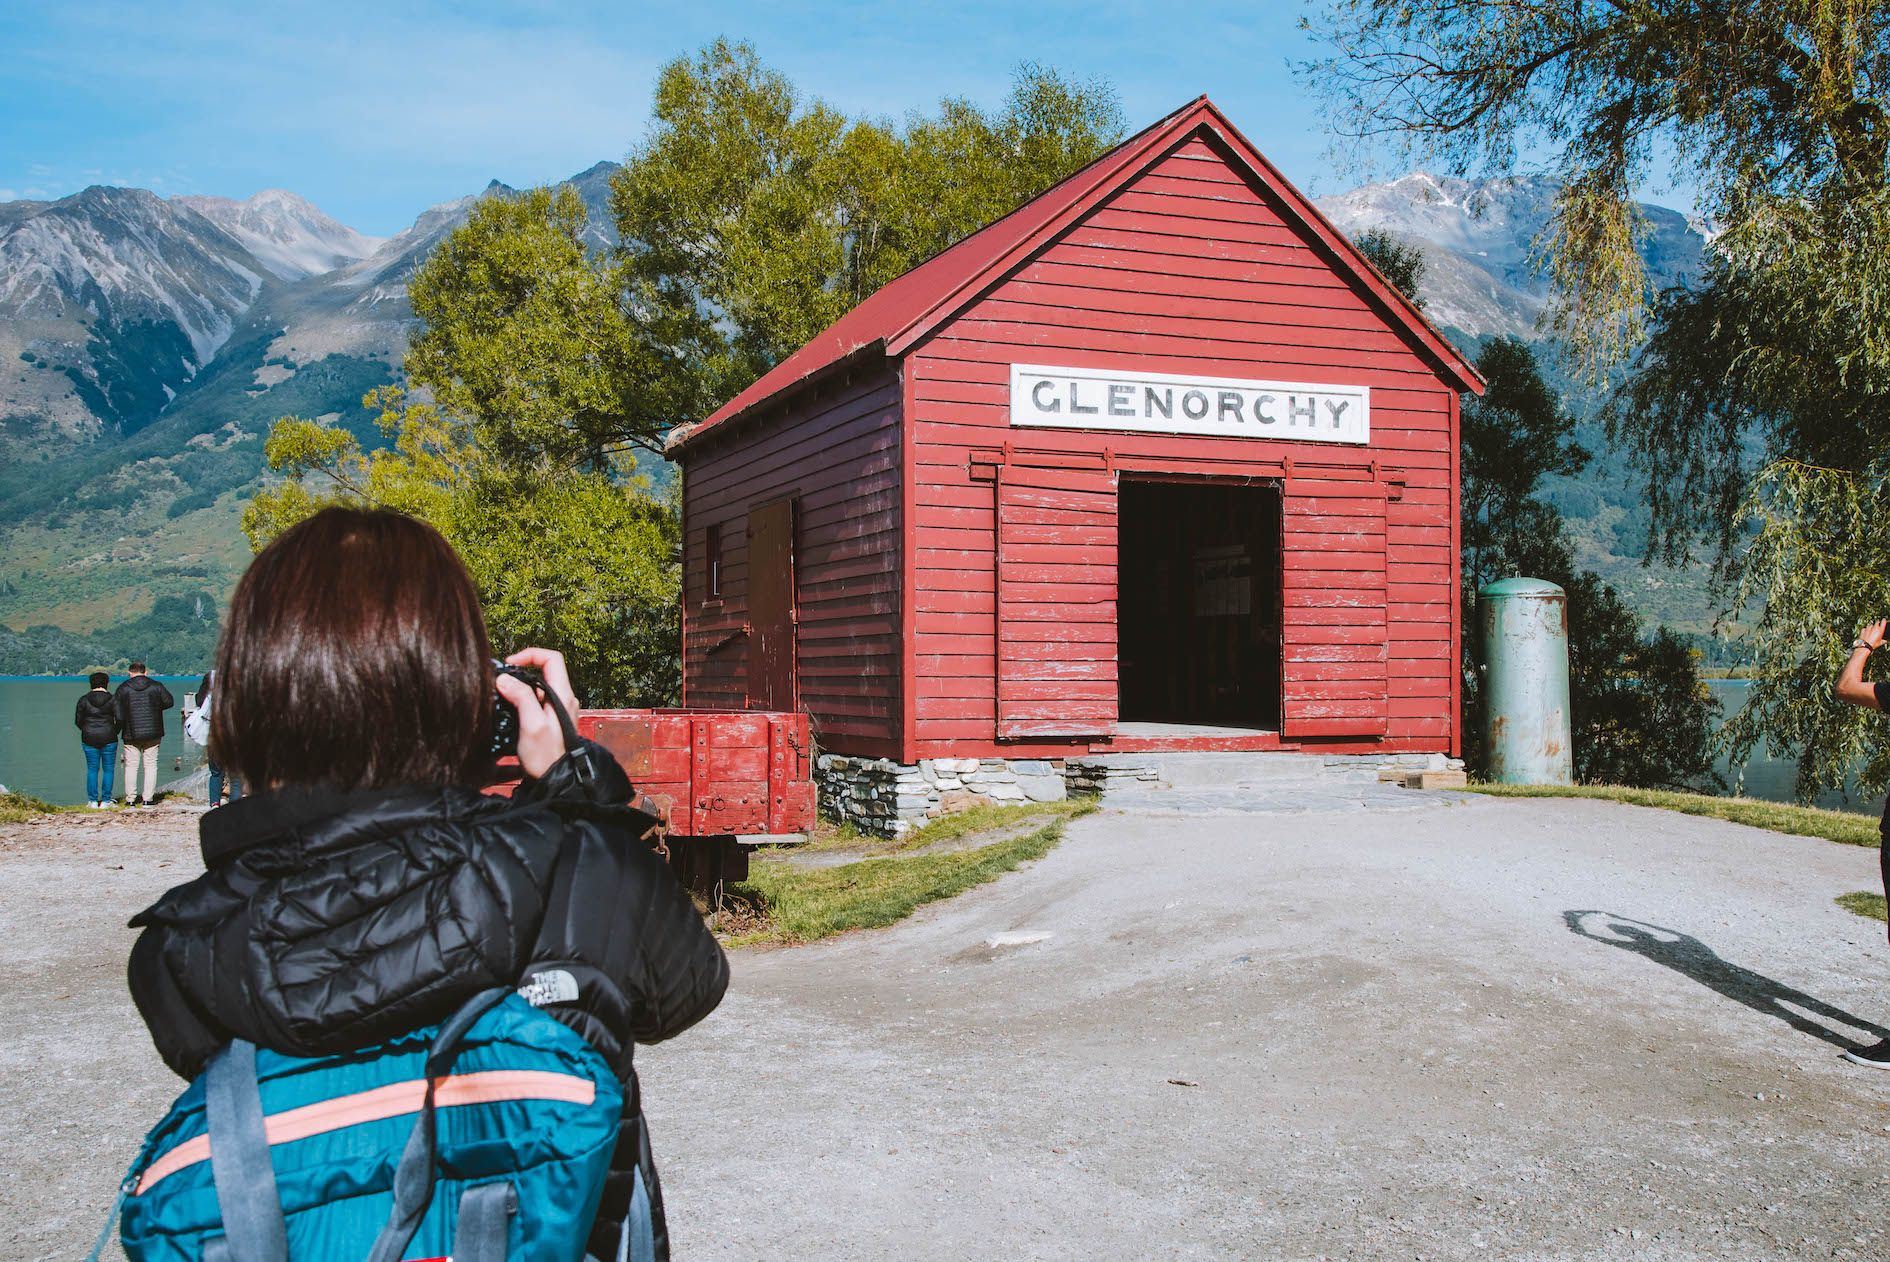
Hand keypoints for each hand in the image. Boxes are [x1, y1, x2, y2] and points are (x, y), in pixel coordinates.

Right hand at [495, 648, 581, 778]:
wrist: (554, 780)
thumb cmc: (545, 757)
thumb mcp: (531, 725)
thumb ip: (521, 698)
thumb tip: (504, 679)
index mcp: (563, 695)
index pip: (552, 658)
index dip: (530, 655)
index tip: (510, 664)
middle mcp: (563, 698)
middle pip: (542, 670)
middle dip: (519, 671)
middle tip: (501, 682)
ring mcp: (557, 708)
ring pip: (536, 685)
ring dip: (518, 686)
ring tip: (501, 695)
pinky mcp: (549, 719)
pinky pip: (535, 700)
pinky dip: (520, 698)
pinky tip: (508, 709)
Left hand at [1861, 620, 1887, 650]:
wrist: (1865, 645)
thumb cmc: (1873, 644)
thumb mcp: (1880, 643)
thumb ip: (1883, 641)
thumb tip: (1885, 641)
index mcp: (1880, 630)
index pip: (1883, 622)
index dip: (1884, 620)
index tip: (1884, 619)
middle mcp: (1874, 628)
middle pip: (1876, 622)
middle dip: (1877, 624)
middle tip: (1877, 626)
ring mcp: (1868, 628)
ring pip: (1870, 625)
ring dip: (1871, 626)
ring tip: (1871, 630)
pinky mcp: (1863, 630)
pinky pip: (1865, 628)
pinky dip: (1865, 629)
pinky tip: (1866, 632)